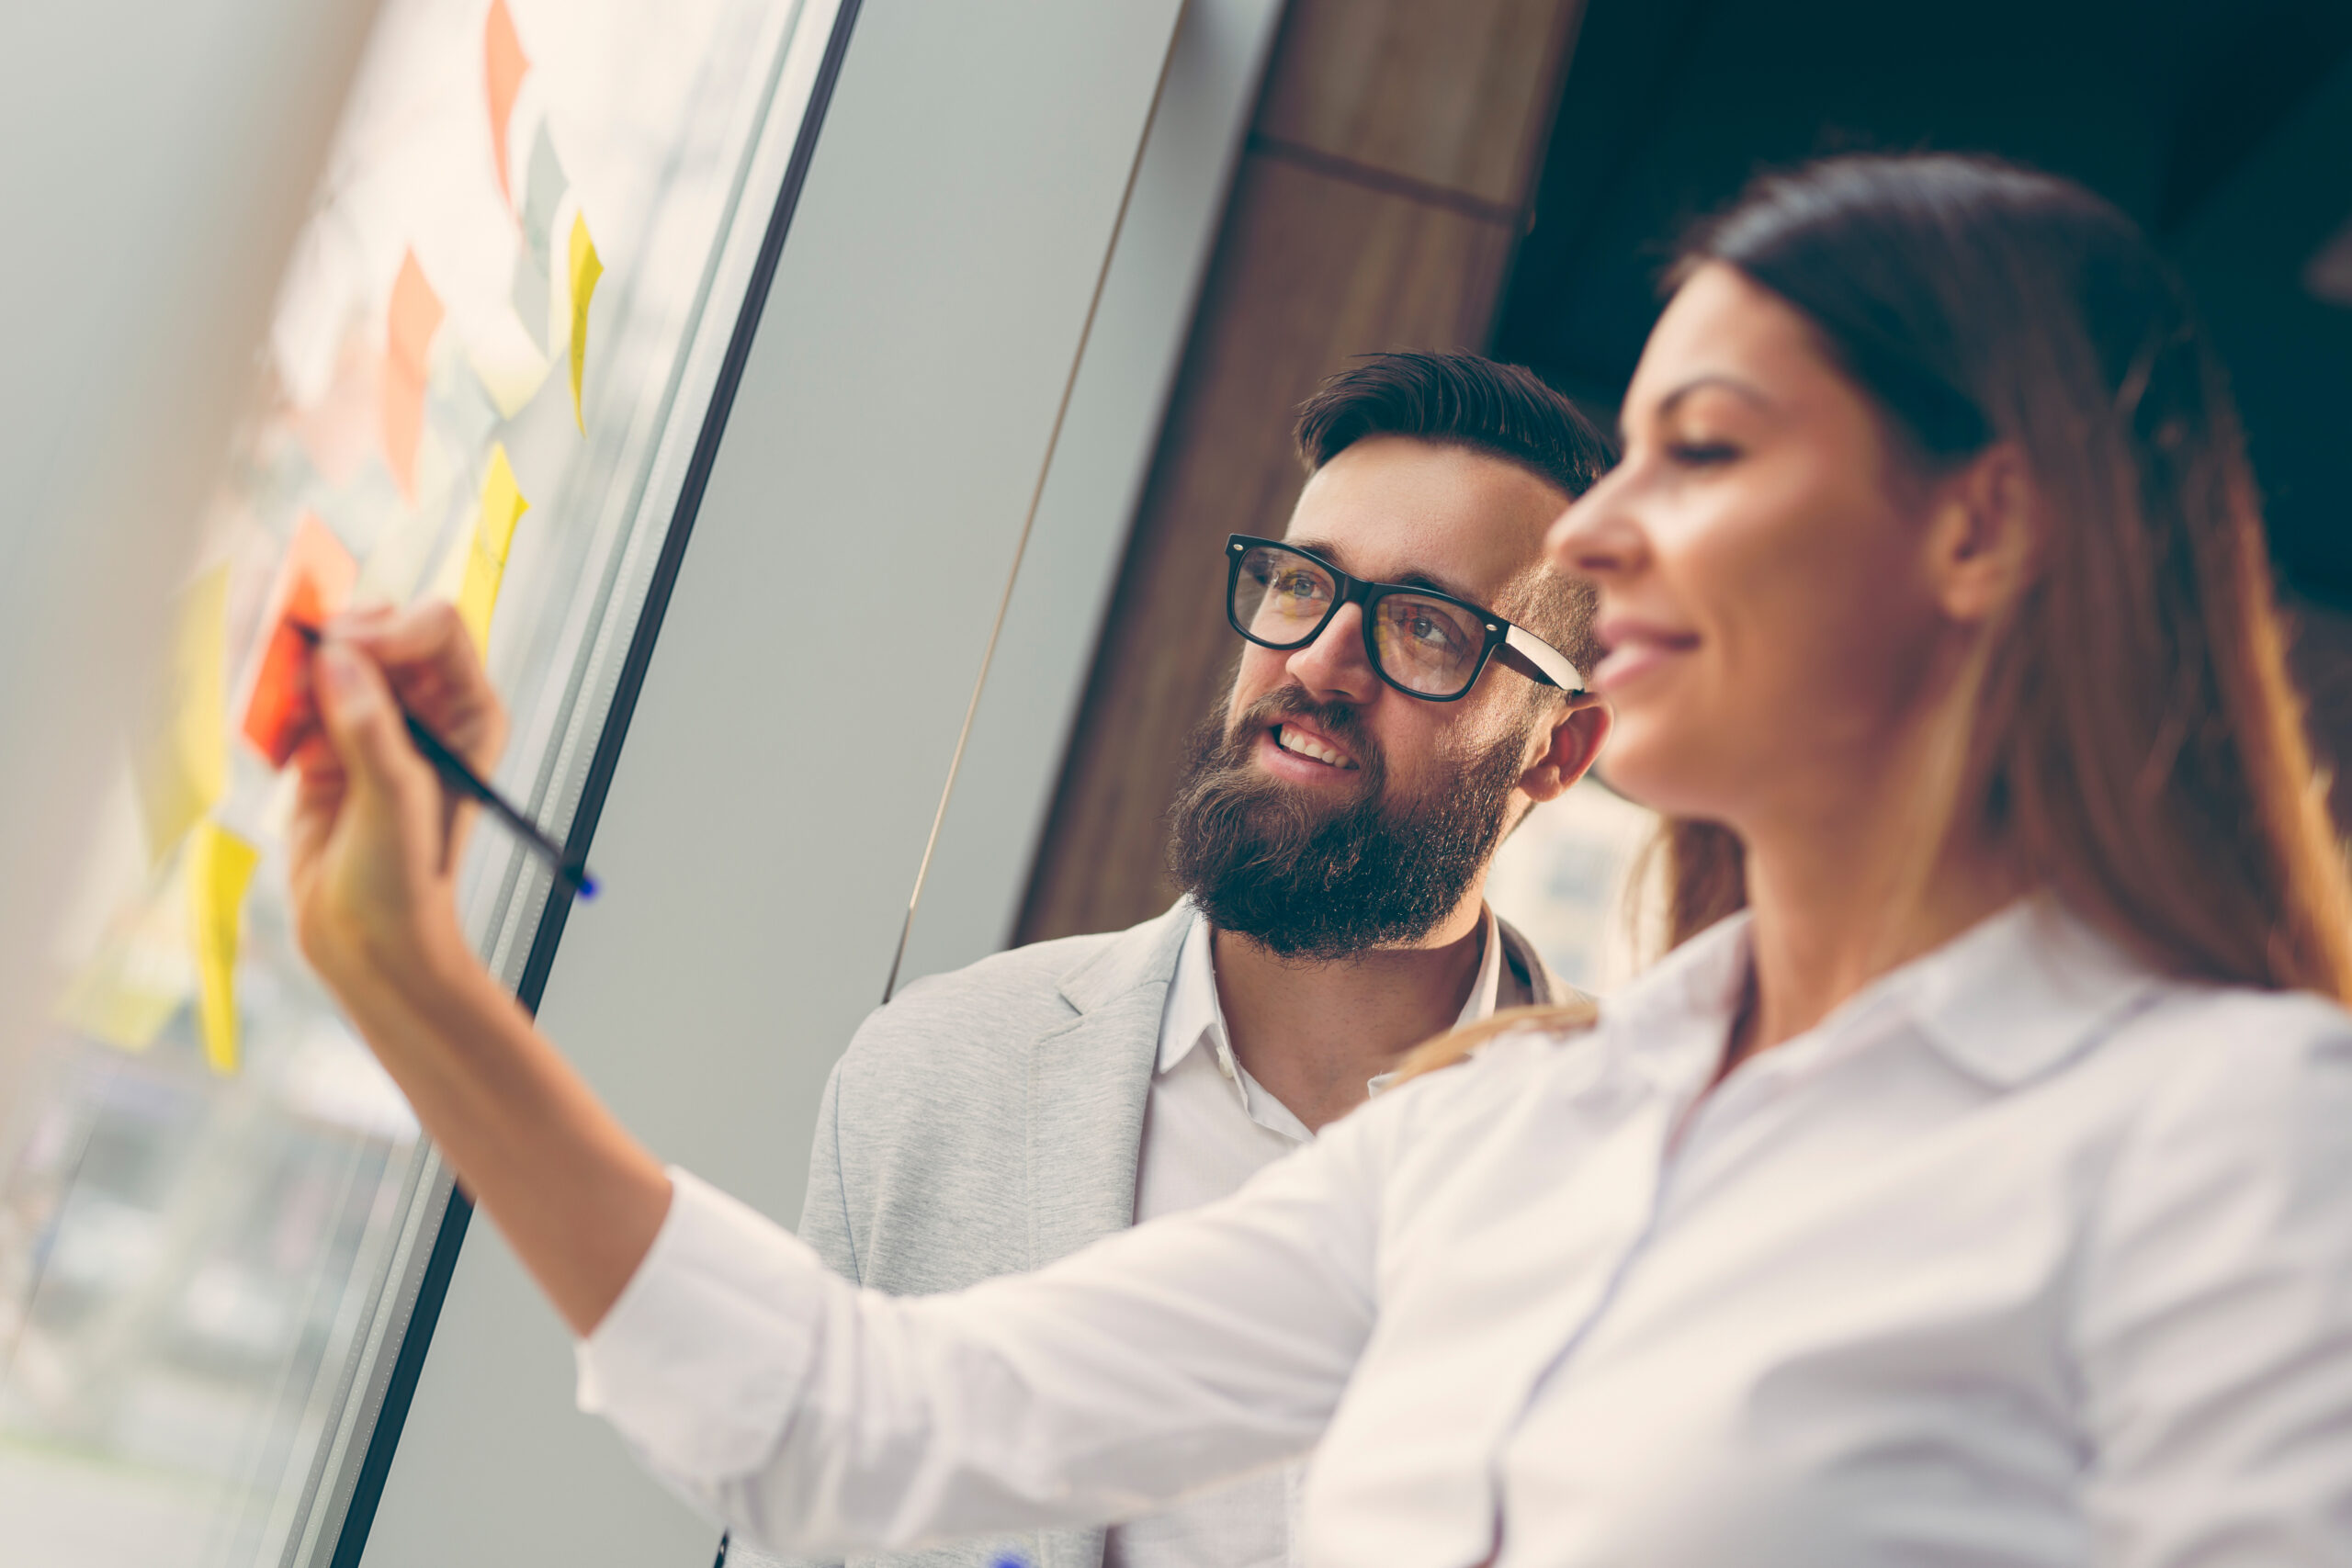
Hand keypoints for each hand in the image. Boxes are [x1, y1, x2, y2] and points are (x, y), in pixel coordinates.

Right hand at [287, 603, 509, 1000]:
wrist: (366, 942)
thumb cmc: (405, 882)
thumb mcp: (395, 802)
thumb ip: (370, 729)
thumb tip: (339, 658)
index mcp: (469, 712)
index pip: (436, 628)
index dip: (390, 629)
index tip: (343, 652)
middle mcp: (427, 707)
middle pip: (378, 629)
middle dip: (333, 642)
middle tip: (295, 677)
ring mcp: (373, 721)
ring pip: (328, 657)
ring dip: (294, 674)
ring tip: (282, 719)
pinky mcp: (324, 744)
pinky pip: (292, 698)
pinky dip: (273, 710)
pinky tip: (274, 752)